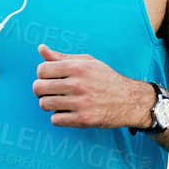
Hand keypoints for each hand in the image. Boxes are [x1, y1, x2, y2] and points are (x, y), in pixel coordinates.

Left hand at [33, 43, 150, 127]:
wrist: (130, 100)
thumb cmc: (107, 79)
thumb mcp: (88, 63)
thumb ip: (63, 57)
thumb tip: (41, 48)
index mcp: (78, 67)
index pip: (42, 70)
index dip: (42, 75)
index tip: (50, 79)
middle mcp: (78, 84)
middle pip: (38, 87)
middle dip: (41, 90)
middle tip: (51, 92)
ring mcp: (81, 103)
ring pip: (44, 104)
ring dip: (49, 104)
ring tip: (59, 103)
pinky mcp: (83, 119)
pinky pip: (55, 120)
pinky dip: (59, 117)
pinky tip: (68, 112)